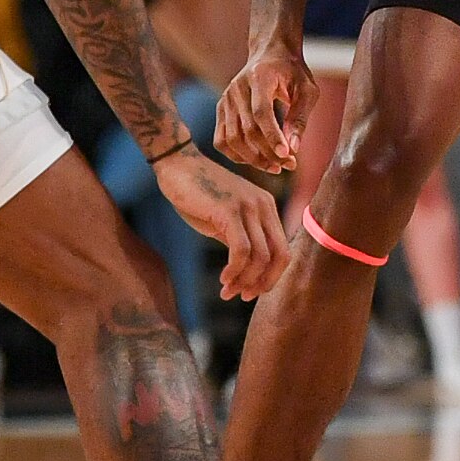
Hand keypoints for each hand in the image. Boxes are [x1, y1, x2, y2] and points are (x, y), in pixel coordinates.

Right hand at [153, 146, 288, 299]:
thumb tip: (247, 273)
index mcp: (267, 207)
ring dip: (244, 280)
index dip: (270, 276)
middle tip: (243, 296)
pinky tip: (223, 278)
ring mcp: (249, 207)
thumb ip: (240, 240)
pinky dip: (235, 270)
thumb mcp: (225, 219)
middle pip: (279, 256)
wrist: (177, 164)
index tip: (250, 291)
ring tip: (227, 291)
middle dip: (263, 282)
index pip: (282, 250)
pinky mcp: (230, 211)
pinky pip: (242, 250)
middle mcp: (264, 206)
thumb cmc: (197, 193)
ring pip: (260, 257)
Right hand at [216, 40, 316, 174]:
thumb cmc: (292, 72)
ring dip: (253, 159)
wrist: (270, 54)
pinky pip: (222, 140)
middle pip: (246, 130)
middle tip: (289, 165)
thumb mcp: (306, 89)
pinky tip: (256, 160)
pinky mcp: (221, 109)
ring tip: (275, 167)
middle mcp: (236, 88)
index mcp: (258, 77)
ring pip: (232, 139)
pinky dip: (236, 155)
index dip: (272, 137)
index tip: (287, 155)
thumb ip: (299, 117)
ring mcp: (225, 99)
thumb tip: (293, 148)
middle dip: (268, 153)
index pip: (261, 113)